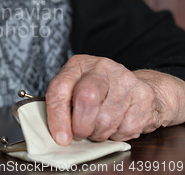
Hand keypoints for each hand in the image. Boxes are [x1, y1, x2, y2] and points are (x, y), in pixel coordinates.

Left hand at [45, 55, 184, 144]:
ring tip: (100, 126)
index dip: (57, 116)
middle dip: (81, 126)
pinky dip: (118, 135)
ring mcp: (125, 80)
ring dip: (100, 133)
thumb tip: (58, 134)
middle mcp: (101, 67)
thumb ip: (63, 106)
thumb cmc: (101, 93)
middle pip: (87, 99)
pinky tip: (118, 124)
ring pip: (106, 120)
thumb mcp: (75, 91)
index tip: (60, 137)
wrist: (140, 87)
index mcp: (78, 65)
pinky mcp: (144, 96)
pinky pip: (126, 128)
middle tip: (80, 134)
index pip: (60, 89)